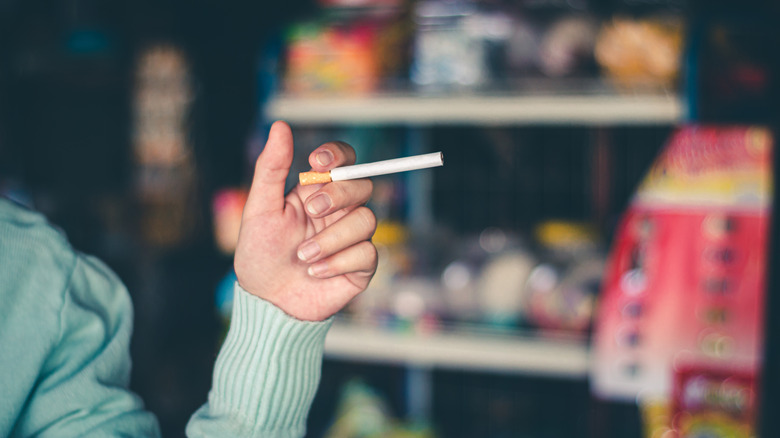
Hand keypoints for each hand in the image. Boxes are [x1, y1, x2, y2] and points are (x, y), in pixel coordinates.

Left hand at [234, 121, 377, 320]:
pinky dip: (337, 262)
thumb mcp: (259, 208)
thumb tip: (280, 125)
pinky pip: (367, 253)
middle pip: (361, 185)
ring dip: (331, 239)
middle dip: (337, 196)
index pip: (343, 161)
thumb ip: (271, 168)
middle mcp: (339, 212)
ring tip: (303, 257)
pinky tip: (315, 272)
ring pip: (366, 220)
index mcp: (316, 192)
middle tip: (311, 211)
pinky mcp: (361, 266)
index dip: (338, 155)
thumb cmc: (259, 254)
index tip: (318, 163)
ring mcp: (352, 238)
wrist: (267, 302)